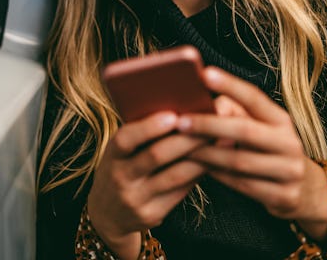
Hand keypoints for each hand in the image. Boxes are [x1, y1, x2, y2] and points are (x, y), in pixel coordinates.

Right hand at [87, 112, 207, 259]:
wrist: (107, 214)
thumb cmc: (120, 170)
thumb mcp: (119, 154)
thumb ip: (139, 136)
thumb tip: (177, 112)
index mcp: (111, 156)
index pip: (125, 139)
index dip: (148, 127)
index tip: (173, 116)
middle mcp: (120, 178)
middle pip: (156, 156)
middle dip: (186, 138)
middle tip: (211, 124)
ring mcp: (136, 199)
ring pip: (175, 175)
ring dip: (200, 156)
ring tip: (219, 141)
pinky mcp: (153, 214)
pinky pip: (181, 191)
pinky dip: (198, 174)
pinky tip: (212, 162)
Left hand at [177, 67, 326, 240]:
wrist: (305, 191)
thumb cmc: (268, 150)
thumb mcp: (259, 128)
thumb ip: (234, 112)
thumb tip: (204, 102)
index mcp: (282, 120)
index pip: (255, 98)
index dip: (230, 85)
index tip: (205, 74)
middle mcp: (290, 143)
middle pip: (245, 131)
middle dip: (209, 125)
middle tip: (181, 122)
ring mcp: (289, 171)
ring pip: (239, 161)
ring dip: (207, 153)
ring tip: (182, 147)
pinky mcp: (284, 196)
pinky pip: (241, 184)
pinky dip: (217, 174)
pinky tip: (198, 167)